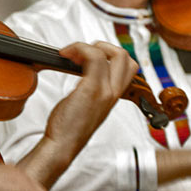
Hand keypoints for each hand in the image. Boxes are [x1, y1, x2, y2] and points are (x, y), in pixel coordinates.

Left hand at [42, 41, 138, 159]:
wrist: (62, 145)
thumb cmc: (69, 128)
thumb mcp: (87, 105)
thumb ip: (91, 87)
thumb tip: (82, 68)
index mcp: (113, 95)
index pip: (127, 66)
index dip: (109, 54)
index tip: (88, 56)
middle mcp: (113, 92)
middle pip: (126, 56)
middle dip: (104, 45)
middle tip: (83, 51)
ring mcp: (105, 90)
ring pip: (114, 53)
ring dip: (89, 45)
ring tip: (73, 53)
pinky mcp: (92, 89)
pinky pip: (93, 57)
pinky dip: (78, 48)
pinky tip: (66, 55)